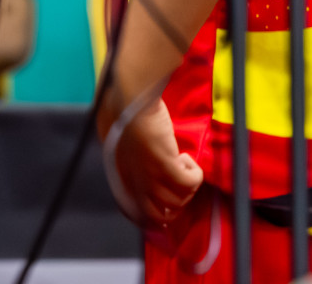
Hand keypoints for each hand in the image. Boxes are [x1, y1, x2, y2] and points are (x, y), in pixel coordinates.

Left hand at [107, 98, 202, 226]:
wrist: (128, 96)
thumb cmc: (121, 111)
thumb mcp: (117, 141)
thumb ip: (126, 158)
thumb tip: (137, 164)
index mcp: (120, 177)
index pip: (134, 212)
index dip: (151, 216)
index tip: (164, 211)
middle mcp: (134, 181)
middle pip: (158, 215)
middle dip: (174, 208)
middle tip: (180, 187)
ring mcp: (149, 174)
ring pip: (177, 201)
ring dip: (186, 188)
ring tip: (183, 166)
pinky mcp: (165, 163)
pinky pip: (189, 183)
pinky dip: (194, 174)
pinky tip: (186, 158)